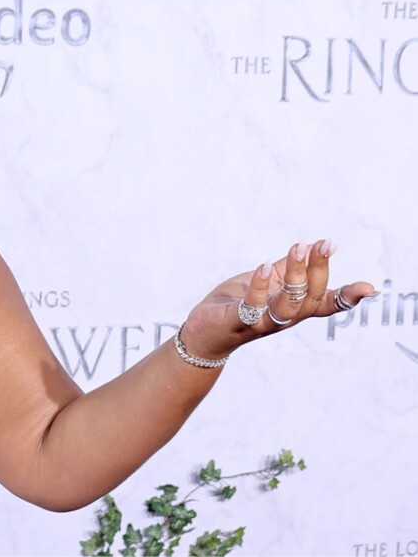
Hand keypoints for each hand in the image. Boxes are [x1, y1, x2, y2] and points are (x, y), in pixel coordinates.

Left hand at [180, 238, 375, 359]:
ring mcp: (263, 322)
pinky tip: (265, 266)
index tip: (368, 288)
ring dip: (296, 275)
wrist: (204, 329)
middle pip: (310, 298)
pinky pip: (253, 306)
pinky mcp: (239, 321)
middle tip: (322, 244)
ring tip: (298, 248)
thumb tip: (313, 245)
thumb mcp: (267, 280)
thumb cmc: (239, 302)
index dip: (347, 297)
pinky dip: (260, 286)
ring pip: (288, 305)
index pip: (326, 303)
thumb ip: (289, 266)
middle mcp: (284, 318)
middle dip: (318, 270)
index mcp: (294, 307)